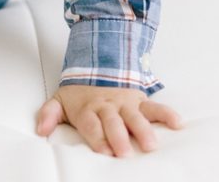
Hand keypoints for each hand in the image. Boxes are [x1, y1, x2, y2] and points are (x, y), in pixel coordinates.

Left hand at [35, 84, 183, 156]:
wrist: (95, 67)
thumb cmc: (79, 94)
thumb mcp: (59, 100)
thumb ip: (48, 114)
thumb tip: (40, 130)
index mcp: (88, 109)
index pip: (92, 124)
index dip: (97, 136)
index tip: (103, 150)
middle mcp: (108, 106)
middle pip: (113, 122)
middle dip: (119, 137)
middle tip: (125, 152)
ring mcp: (125, 103)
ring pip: (135, 116)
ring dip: (143, 129)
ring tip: (151, 145)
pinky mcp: (140, 101)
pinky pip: (155, 107)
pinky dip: (167, 114)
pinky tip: (178, 123)